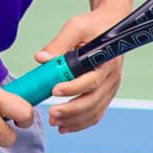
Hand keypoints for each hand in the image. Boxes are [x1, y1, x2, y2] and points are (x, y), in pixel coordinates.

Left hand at [32, 10, 127, 135]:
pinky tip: (64, 127)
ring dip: (75, 121)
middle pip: (93, 101)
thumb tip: (40, 59)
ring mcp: (110, 88)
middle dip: (71, 111)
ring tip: (55, 122)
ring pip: (94, 111)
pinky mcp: (105, 94)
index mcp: (107, 60)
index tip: (54, 90)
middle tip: (51, 114)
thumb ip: (59, 43)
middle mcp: (111, 77)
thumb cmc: (92, 25)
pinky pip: (95, 114)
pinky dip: (81, 123)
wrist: (109, 26)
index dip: (73, 88)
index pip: (91, 80)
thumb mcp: (76, 27)